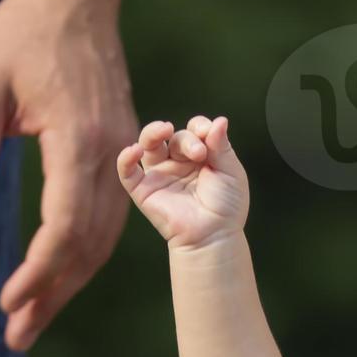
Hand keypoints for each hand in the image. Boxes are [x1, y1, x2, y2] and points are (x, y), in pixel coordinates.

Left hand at [0, 0, 137, 351]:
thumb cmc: (19, 37)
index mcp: (78, 141)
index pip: (66, 229)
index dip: (38, 274)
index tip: (5, 304)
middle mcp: (112, 155)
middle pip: (89, 247)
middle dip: (52, 295)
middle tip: (16, 337)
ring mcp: (125, 156)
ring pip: (105, 239)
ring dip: (69, 283)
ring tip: (31, 318)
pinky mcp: (124, 154)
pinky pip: (111, 218)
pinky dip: (84, 255)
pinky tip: (58, 274)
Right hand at [117, 115, 247, 248]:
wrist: (213, 236)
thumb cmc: (226, 206)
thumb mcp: (231, 172)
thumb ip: (222, 146)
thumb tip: (220, 120)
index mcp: (200, 155)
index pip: (194, 129)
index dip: (200, 127)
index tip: (210, 136)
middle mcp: (178, 162)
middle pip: (173, 136)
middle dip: (186, 139)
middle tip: (199, 153)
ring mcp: (160, 174)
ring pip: (147, 144)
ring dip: (152, 132)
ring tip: (164, 128)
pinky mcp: (143, 190)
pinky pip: (127, 171)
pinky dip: (125, 158)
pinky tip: (133, 150)